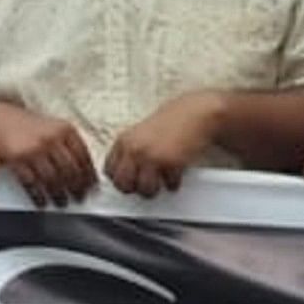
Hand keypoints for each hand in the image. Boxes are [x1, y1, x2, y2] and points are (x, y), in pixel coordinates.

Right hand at [0, 99, 96, 206]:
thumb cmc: (26, 124)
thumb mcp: (53, 127)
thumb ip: (69, 143)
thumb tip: (85, 168)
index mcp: (65, 129)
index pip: (84, 157)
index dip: (90, 175)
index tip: (92, 186)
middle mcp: (52, 138)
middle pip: (70, 171)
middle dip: (77, 188)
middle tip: (79, 197)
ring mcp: (34, 149)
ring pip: (53, 180)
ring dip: (59, 195)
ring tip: (62, 202)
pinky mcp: (17, 159)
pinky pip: (32, 183)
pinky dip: (38, 196)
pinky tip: (42, 201)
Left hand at [104, 91, 224, 197]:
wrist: (195, 113)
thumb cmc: (171, 122)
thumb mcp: (141, 133)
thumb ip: (130, 151)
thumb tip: (123, 173)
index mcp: (123, 141)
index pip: (109, 171)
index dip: (120, 179)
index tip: (129, 180)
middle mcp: (134, 149)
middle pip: (123, 184)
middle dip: (135, 188)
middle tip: (145, 184)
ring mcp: (151, 157)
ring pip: (145, 190)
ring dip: (155, 189)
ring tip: (162, 181)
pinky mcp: (170, 163)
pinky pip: (169, 185)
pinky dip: (174, 182)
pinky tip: (176, 172)